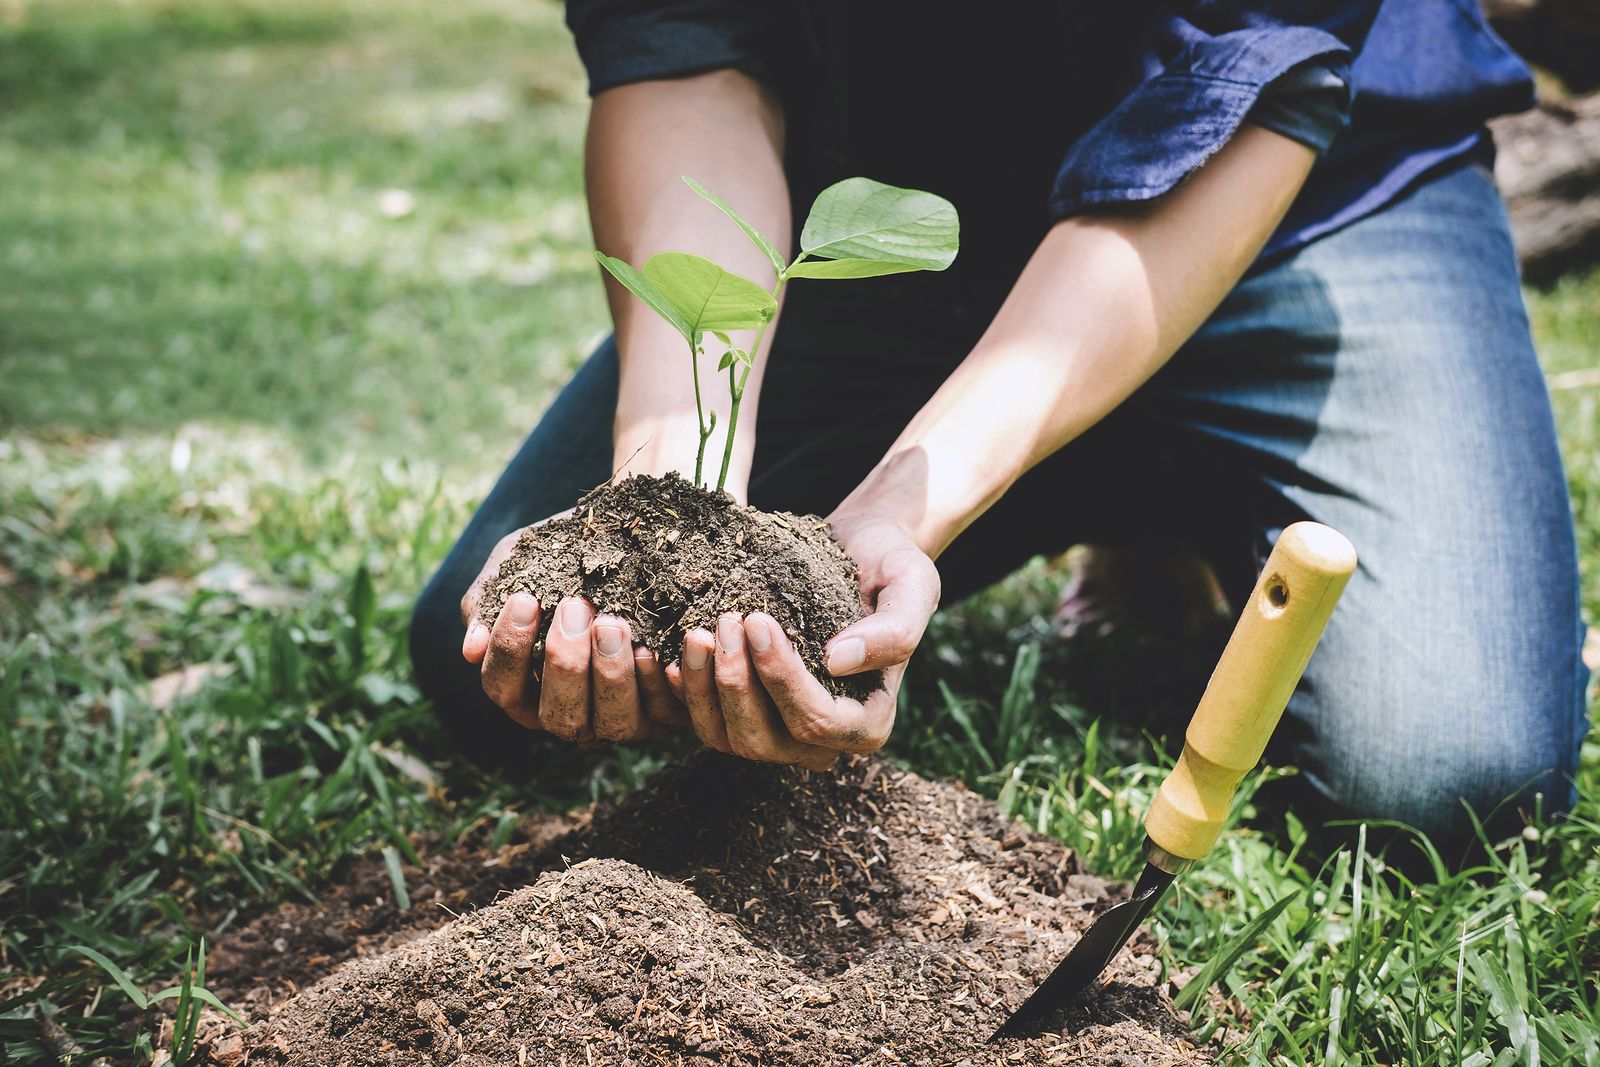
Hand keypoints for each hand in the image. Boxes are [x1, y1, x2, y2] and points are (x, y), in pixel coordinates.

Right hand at [458, 520, 687, 741]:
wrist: (633, 538)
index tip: (525, 599)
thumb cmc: (563, 556)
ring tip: (612, 622)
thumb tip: (471, 650)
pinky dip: (658, 682)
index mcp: (526, 690)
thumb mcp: (520, 565)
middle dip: (565, 662)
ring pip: (611, 723)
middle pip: (558, 716)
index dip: (510, 650)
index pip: (503, 687)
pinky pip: (663, 712)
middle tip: (575, 605)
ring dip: (611, 674)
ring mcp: (618, 720)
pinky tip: (653, 646)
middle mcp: (570, 715)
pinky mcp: (665, 714)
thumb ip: (489, 602)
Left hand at [664, 509, 939, 768]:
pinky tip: (674, 655)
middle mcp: (824, 738)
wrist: (858, 547)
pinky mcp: (747, 708)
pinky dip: (686, 693)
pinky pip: (707, 721)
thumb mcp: (912, 584)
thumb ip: (893, 630)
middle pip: (766, 742)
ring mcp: (780, 729)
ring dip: (705, 689)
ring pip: (728, 739)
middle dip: (737, 685)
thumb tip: (838, 662)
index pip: (818, 724)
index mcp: (869, 721)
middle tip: (723, 622)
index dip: (783, 680)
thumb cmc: (892, 564)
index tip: (758, 620)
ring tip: (696, 632)